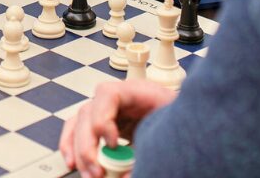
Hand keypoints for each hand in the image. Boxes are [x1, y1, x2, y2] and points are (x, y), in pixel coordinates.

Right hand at [59, 80, 176, 177]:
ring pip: (78, 123)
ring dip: (77, 150)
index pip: (107, 94)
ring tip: (87, 174)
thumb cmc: (181, 119)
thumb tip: (125, 174)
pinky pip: (77, 130)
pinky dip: (72, 146)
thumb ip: (148, 151)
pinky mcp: (102, 124)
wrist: (188, 121)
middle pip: (88, 112)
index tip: (113, 144)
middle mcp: (116, 98)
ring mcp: (106, 109)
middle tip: (97, 171)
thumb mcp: (169, 130)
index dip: (103, 119)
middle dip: (88, 145)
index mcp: (137, 90)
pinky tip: (72, 163)